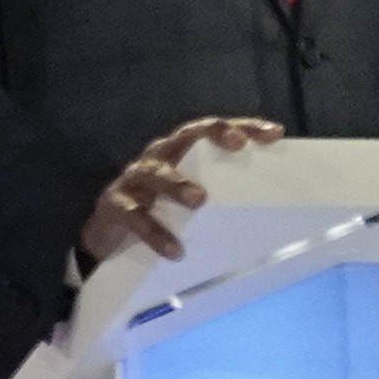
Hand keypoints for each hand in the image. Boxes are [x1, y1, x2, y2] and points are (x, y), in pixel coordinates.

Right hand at [80, 115, 280, 272]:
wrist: (106, 235)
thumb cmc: (158, 214)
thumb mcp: (188, 202)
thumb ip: (218, 198)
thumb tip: (270, 215)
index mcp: (180, 152)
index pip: (212, 131)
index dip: (243, 127)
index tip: (272, 134)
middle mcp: (158, 157)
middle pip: (186, 136)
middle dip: (213, 135)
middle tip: (237, 146)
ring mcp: (134, 179)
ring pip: (156, 173)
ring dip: (178, 184)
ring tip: (199, 200)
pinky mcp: (115, 206)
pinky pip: (134, 216)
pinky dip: (154, 233)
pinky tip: (174, 250)